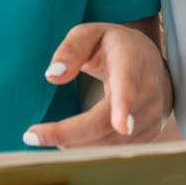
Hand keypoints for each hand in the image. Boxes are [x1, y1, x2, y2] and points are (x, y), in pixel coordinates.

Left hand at [23, 17, 172, 148]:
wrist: (146, 59)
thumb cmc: (110, 45)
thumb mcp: (88, 34)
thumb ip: (70, 49)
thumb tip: (53, 75)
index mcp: (131, 60)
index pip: (128, 84)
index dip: (125, 105)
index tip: (122, 126)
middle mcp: (148, 89)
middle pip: (111, 123)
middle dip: (71, 133)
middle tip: (33, 136)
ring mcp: (153, 113)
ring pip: (113, 142)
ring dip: (77, 145)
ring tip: (46, 137)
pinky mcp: (150, 132)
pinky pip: (120, 150)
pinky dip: (92, 150)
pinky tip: (70, 144)